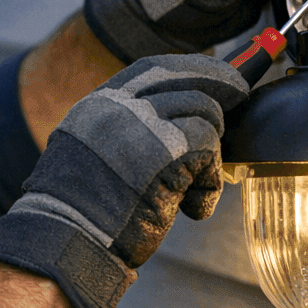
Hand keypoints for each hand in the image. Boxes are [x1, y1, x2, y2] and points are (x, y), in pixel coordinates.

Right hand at [0, 54, 249, 307]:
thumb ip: (126, 132)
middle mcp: (119, 105)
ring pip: (206, 112)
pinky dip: (210, 183)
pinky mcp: (166, 150)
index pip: (154, 68)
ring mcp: (141, 124)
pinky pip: (210, 149)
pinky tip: (193, 208)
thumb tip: (178, 124)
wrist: (67, 239)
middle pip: (187, 80)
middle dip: (222, 86)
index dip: (192, 68)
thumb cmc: (80, 212)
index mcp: (99, 104)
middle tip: (241, 95)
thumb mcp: (93, 154)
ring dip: (210, 153)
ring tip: (193, 188)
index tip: (218, 75)